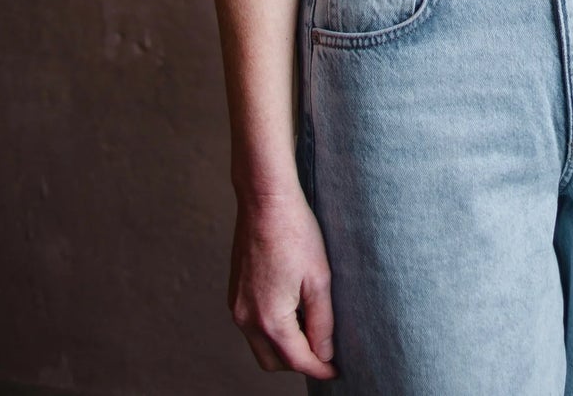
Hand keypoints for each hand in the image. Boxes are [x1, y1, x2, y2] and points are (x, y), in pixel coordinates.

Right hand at [229, 189, 338, 378]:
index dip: (320, 369)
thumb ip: (322, 321)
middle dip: (299, 361)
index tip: (337, 371)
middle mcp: (246, 319)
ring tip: (311, 328)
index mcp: (269, 319)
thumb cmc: (296, 234)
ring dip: (284, 345)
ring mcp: (237, 306)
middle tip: (326, 350)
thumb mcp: (319, 278)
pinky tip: (293, 308)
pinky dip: (272, 328)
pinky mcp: (235, 293)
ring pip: (261, 345)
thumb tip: (325, 353)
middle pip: (274, 361)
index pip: (297, 360)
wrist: (265, 201)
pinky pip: (253, 326)